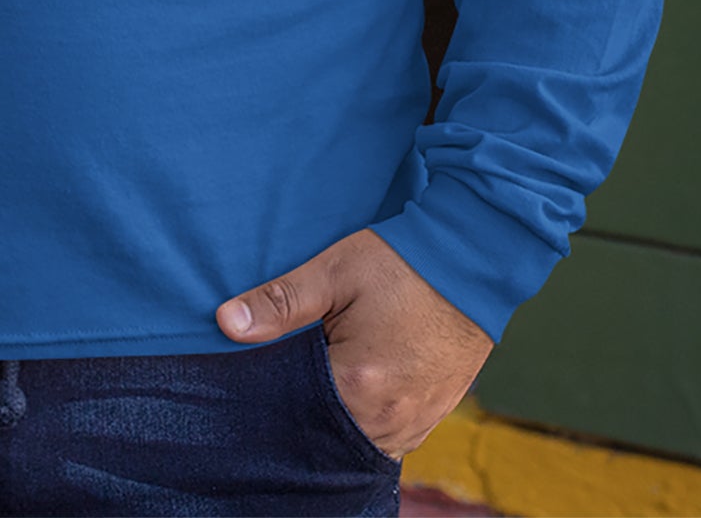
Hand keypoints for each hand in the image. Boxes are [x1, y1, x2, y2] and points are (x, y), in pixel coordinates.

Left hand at [217, 228, 493, 457]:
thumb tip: (226, 322)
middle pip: (324, 431)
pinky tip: (352, 386)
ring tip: (321, 373)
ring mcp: (415, 423)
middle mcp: (389, 419)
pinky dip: (364, 417)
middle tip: (292, 365)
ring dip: (334, 414)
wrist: (473, 261)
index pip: (292, 411)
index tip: (260, 367)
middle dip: (302, 405)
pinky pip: (385, 435)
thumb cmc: (402, 261)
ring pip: (355, 439)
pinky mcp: (432, 416)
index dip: (271, 390)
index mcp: (359, 386)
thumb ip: (280, 302)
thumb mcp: (335, 271)